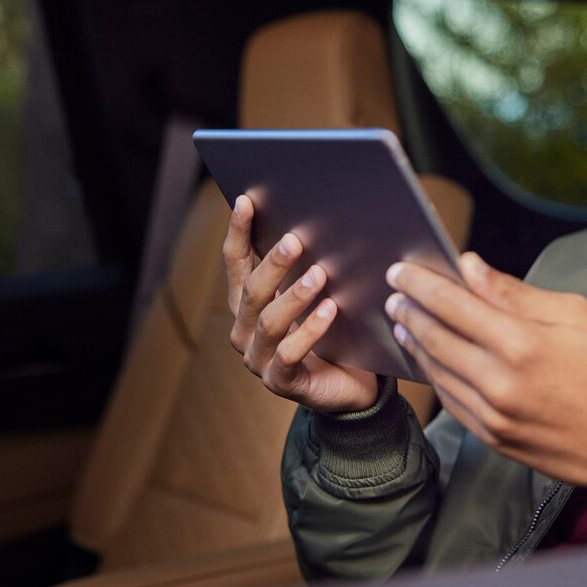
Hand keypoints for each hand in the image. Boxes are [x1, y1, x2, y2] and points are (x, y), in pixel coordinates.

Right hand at [223, 194, 379, 413]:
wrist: (349, 386)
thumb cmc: (332, 331)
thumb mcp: (315, 295)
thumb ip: (306, 265)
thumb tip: (320, 218)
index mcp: (246, 304)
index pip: (236, 263)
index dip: (239, 232)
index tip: (247, 201)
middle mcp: (244, 330)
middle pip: (252, 291)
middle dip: (272, 264)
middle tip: (296, 240)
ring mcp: (259, 358)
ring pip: (269, 322)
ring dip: (294, 296)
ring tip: (320, 275)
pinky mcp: (281, 382)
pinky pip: (290, 355)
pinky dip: (309, 331)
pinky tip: (330, 311)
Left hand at [384, 252, 586, 485]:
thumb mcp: (575, 315)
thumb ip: (513, 292)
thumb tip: (469, 267)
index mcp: (521, 343)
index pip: (451, 304)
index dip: (420, 284)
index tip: (400, 271)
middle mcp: (499, 381)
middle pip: (434, 337)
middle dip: (409, 311)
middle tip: (394, 293)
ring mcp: (493, 415)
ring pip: (436, 372)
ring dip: (415, 344)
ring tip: (404, 323)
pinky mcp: (493, 439)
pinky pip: (450, 402)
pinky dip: (434, 376)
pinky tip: (430, 360)